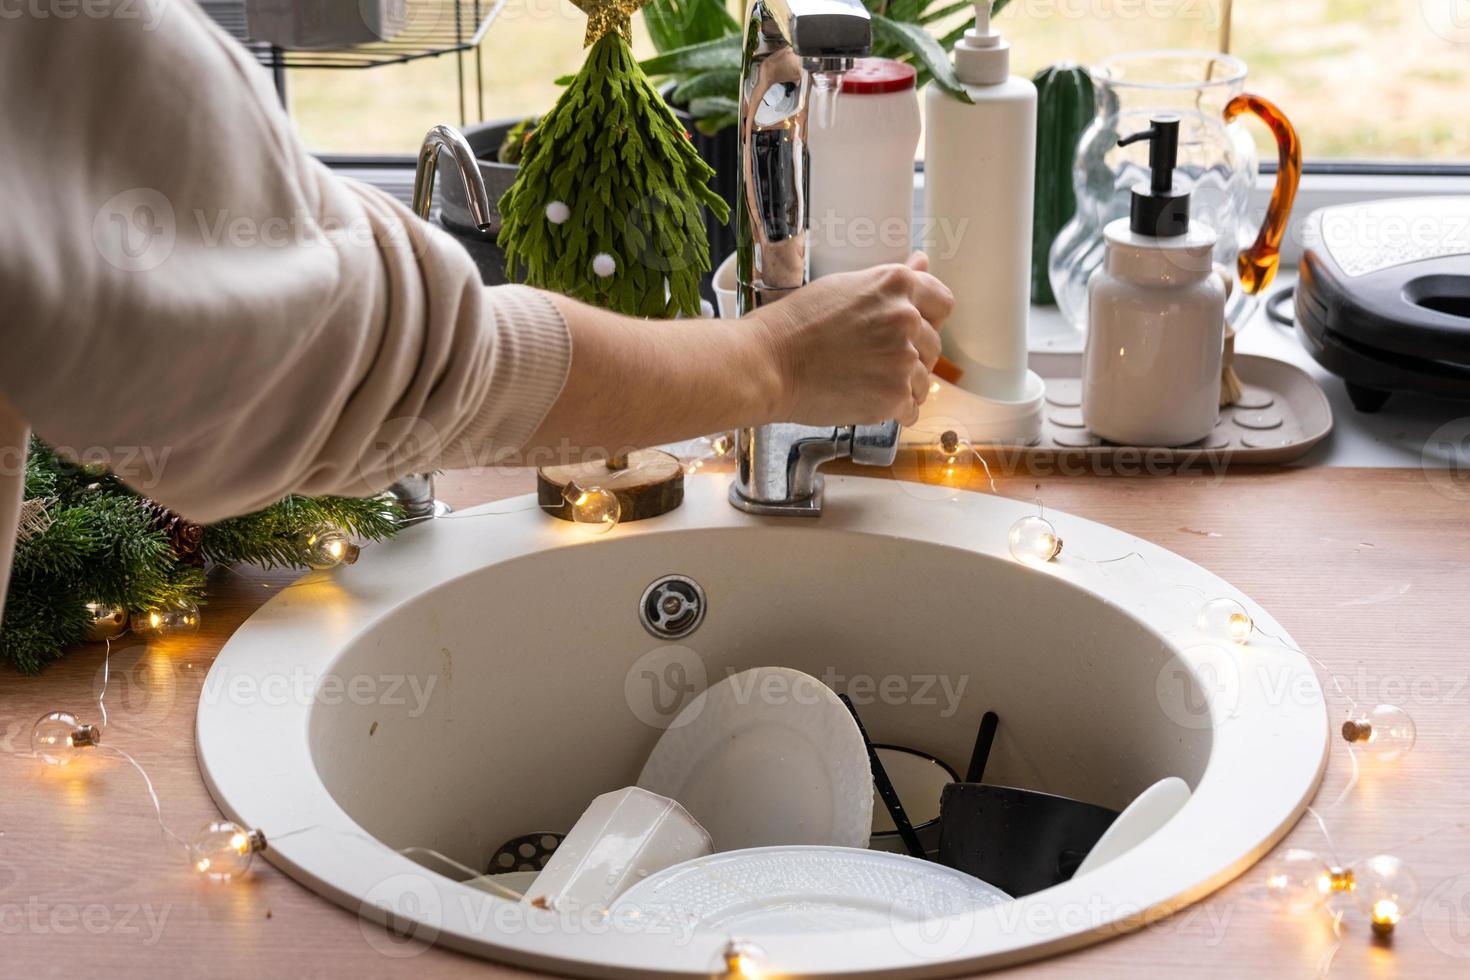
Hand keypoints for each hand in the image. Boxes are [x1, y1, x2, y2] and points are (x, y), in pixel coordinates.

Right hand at [750, 252, 950, 426]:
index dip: (927, 318)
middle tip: (872, 360)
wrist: (768, 364)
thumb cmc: (794, 324)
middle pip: (933, 344)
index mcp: (895, 284)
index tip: (910, 330)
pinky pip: (911, 408)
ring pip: (924, 379)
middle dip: (910, 354)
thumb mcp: (843, 286)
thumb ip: (888, 283)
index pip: (942, 302)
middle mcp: (906, 318)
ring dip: (902, 385)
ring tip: (865, 383)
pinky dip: (894, 410)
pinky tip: (867, 401)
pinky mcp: (894, 396)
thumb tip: (922, 261)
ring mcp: (903, 359)